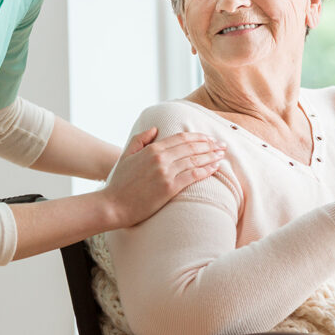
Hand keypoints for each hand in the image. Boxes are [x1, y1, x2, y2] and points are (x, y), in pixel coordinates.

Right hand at [100, 128, 224, 227]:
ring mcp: (166, 173)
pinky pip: (193, 176)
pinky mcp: (169, 188)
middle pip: (192, 147)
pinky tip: (215, 168)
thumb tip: (155, 129)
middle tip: (222, 145)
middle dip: (210, 145)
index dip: (198, 137)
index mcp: (152, 149)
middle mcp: (161, 158)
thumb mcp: (127, 155)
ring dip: (211, 156)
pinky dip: (206, 170)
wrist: (113, 205)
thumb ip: (141, 139)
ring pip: (195, 160)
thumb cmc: (119, 182)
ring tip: (222, 155)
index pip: (181, 138)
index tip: (209, 139)